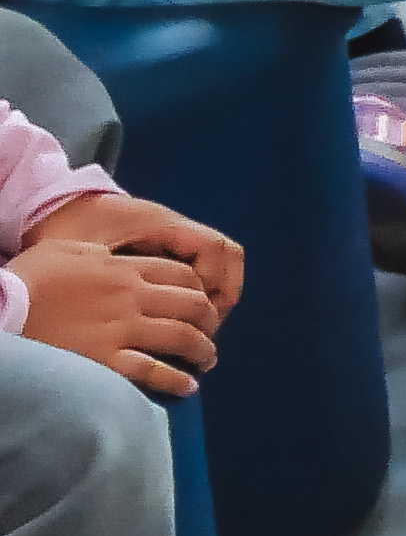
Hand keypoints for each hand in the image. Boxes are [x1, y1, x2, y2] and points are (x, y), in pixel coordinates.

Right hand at [11, 234, 221, 392]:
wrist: (2, 307)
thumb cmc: (28, 278)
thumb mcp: (68, 250)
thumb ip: (100, 255)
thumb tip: (114, 260)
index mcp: (123, 269)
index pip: (182, 274)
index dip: (200, 289)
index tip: (201, 302)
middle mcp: (131, 297)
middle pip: (191, 305)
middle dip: (209, 320)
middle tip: (210, 331)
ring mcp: (120, 329)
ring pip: (181, 337)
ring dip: (202, 349)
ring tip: (206, 359)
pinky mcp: (103, 359)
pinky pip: (152, 370)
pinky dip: (175, 379)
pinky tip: (187, 386)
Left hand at [36, 192, 236, 326]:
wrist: (49, 207)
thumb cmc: (62, 230)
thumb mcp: (80, 255)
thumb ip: (109, 280)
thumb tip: (140, 317)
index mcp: (159, 224)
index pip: (214, 249)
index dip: (214, 285)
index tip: (195, 317)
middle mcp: (174, 227)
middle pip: (227, 255)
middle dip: (221, 294)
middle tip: (203, 328)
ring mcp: (172, 235)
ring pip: (220, 261)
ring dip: (215, 293)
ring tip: (195, 325)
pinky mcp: (165, 245)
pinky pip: (201, 265)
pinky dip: (201, 289)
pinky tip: (178, 314)